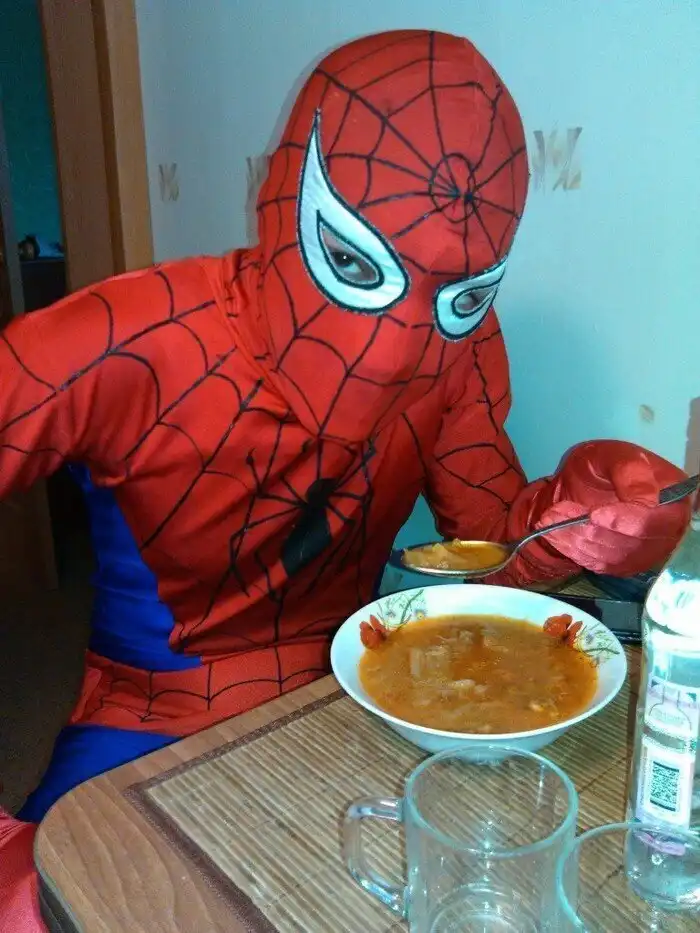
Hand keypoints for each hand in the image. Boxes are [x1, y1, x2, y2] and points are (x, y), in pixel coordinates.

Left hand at [535, 440, 689, 575]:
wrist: (583, 483)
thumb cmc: (602, 464)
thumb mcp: (611, 455)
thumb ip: (629, 471)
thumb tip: (648, 500)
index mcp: (673, 498)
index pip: (653, 521)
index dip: (623, 522)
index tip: (593, 515)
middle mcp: (667, 529)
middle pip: (631, 544)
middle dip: (590, 531)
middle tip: (554, 514)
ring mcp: (646, 550)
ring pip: (612, 557)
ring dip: (576, 540)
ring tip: (549, 519)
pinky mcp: (625, 563)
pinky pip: (600, 564)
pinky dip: (573, 550)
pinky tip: (554, 534)